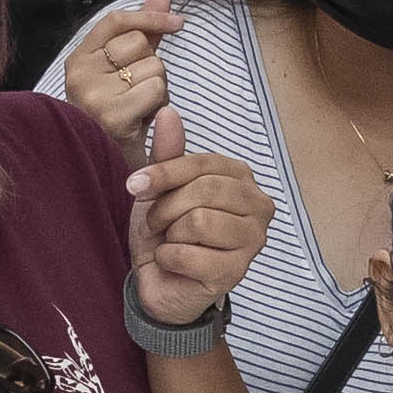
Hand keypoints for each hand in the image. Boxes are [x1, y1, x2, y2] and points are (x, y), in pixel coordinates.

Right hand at [61, 0, 174, 151]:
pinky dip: (160, 105)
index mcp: (77, 61)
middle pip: (139, 43)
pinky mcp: (111, 116)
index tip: (179, 24)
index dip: (150, 17)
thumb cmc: (120, 120)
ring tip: (141, 111)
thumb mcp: (128, 74)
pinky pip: (155, 89)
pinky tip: (144, 122)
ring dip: (159, 89)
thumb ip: (144, 34)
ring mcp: (92, 96)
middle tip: (139, 95)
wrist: (108, 170)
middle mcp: (78, 75)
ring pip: (153, 66)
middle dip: (152, 66)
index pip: (116, 21)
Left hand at [123, 103, 271, 322]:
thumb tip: (168, 111)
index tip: (133, 185)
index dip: (163, 172)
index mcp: (242, 178)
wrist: (159, 281)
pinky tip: (174, 263)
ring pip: (199, 222)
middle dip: (166, 207)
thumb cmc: (166, 231)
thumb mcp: (162, 188)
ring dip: (169, 234)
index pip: (203, 164)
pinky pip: (190, 255)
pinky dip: (169, 258)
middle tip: (155, 223)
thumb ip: (168, 154)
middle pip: (204, 191)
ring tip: (169, 241)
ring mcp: (253, 241)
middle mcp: (259, 206)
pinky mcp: (236, 272)